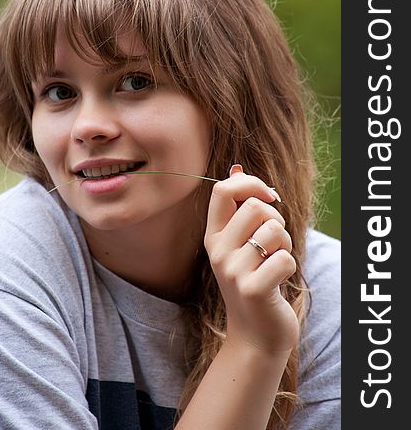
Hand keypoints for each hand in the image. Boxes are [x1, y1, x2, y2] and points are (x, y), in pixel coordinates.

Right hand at [204, 166, 298, 353]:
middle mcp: (217, 250)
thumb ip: (239, 208)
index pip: (222, 190)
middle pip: (255, 207)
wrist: (255, 335)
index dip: (250, 184)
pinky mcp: (252, 288)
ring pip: (274, 230)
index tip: (268, 197)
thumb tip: (236, 168)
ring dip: (286, 244)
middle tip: (275, 242)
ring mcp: (232, 270)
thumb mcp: (240, 244)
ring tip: (277, 261)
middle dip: (276, 219)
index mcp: (213, 235)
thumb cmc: (254, 282)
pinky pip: (285, 258)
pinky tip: (279, 281)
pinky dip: (291, 266)